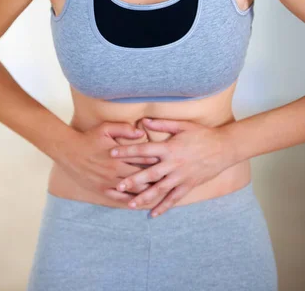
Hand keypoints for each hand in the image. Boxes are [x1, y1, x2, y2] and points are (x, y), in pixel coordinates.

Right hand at [59, 121, 159, 200]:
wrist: (68, 151)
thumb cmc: (88, 138)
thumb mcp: (106, 128)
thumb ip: (124, 129)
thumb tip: (141, 133)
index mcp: (119, 156)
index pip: (143, 161)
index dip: (157, 162)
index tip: (167, 162)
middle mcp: (115, 171)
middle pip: (142, 179)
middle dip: (156, 179)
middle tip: (169, 179)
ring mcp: (109, 182)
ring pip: (133, 191)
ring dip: (146, 193)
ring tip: (160, 194)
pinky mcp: (102, 190)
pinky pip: (119, 199)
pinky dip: (131, 201)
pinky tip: (139, 203)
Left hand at [110, 118, 234, 216]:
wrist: (224, 148)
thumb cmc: (202, 134)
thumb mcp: (182, 125)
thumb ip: (162, 125)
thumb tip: (144, 121)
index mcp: (170, 148)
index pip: (144, 150)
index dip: (127, 151)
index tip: (112, 153)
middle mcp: (174, 164)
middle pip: (149, 174)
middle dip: (132, 180)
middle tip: (117, 185)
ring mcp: (181, 177)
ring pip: (160, 190)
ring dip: (145, 197)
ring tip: (130, 204)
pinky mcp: (189, 185)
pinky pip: (174, 199)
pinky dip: (164, 207)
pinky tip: (153, 214)